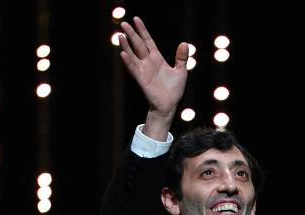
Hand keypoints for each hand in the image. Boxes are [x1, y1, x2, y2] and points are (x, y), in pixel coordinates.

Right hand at [119, 17, 187, 139]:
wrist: (169, 105)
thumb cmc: (174, 90)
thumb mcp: (181, 71)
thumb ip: (181, 58)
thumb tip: (184, 43)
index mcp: (157, 59)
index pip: (148, 41)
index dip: (142, 30)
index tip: (136, 19)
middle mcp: (148, 63)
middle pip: (138, 45)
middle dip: (132, 34)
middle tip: (123, 23)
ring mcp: (144, 71)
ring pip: (133, 55)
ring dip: (126, 46)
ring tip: (120, 35)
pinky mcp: (142, 80)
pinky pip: (134, 69)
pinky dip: (128, 61)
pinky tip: (123, 53)